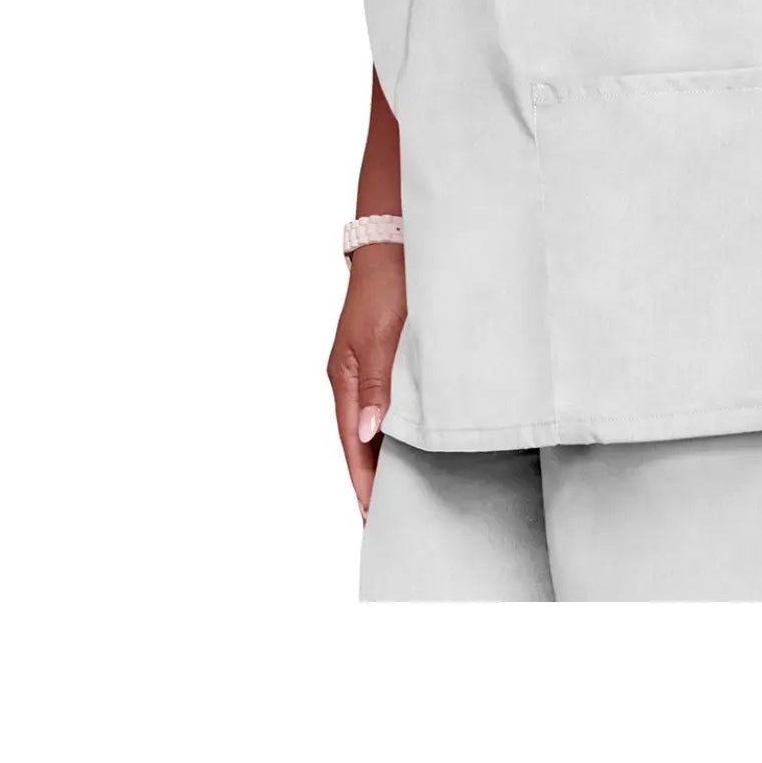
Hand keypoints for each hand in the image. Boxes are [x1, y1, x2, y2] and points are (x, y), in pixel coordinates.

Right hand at [329, 244, 405, 521]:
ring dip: (388, 456)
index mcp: (345, 380)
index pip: (353, 445)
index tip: (375, 516)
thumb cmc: (388, 287)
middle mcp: (353, 380)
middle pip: (361, 442)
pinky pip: (389, 406)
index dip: (364, 482)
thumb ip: (377, 386)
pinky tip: (416, 442)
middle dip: (374, 478)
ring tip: (407, 490)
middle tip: (394, 516)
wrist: (396, 245)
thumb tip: (368, 434)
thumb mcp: (381, 338)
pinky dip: (398, 429)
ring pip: (376, 426)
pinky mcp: (386, 360)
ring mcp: (369, 371)